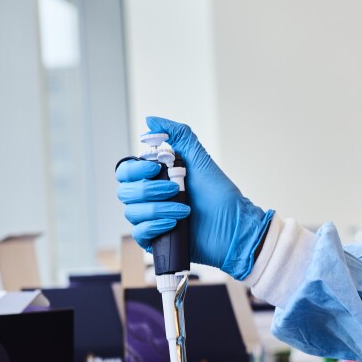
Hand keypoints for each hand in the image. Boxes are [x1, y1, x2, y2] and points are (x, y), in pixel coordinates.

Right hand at [116, 116, 273, 279]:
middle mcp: (150, 199)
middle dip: (148, 190)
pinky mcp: (158, 241)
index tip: (156, 168)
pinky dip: (154, 227)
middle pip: (125, 192)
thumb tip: (150, 120)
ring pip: (132, 213)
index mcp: (156, 179)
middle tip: (175, 189)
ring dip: (157, 209)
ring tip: (184, 210)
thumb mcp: (200, 159)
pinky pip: (139, 234)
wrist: (235, 227)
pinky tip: (173, 224)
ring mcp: (153, 220)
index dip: (135, 170)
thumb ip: (178, 135)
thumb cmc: (220, 195)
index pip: (126, 172)